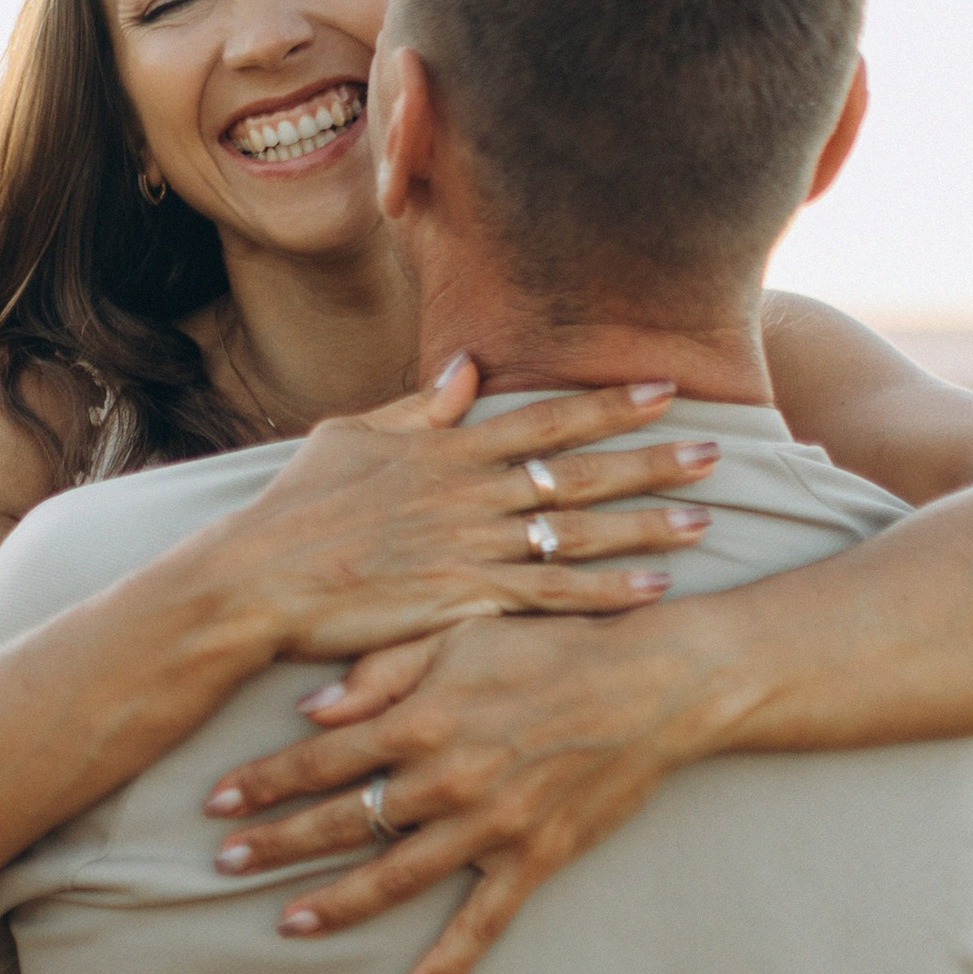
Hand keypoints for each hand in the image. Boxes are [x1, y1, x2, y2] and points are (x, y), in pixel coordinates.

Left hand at [202, 601, 738, 973]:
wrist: (650, 684)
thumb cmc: (549, 646)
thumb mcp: (459, 632)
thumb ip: (380, 671)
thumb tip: (309, 709)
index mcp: (421, 718)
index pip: (320, 758)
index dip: (262, 781)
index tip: (214, 800)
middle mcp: (446, 778)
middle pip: (342, 822)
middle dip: (276, 844)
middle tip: (222, 864)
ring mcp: (489, 826)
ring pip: (395, 877)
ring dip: (335, 904)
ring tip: (286, 922)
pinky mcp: (532, 859)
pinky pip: (483, 923)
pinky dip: (448, 964)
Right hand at [225, 362, 723, 662]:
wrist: (256, 582)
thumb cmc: (293, 511)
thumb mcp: (348, 438)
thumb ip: (416, 410)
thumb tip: (465, 370)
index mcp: (448, 451)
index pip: (547, 418)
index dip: (610, 405)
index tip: (665, 389)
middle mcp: (472, 495)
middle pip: (580, 472)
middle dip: (652, 461)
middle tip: (716, 452)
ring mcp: (472, 550)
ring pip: (578, 535)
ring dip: (645, 527)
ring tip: (704, 521)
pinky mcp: (464, 604)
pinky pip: (552, 599)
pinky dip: (606, 595)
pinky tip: (655, 591)